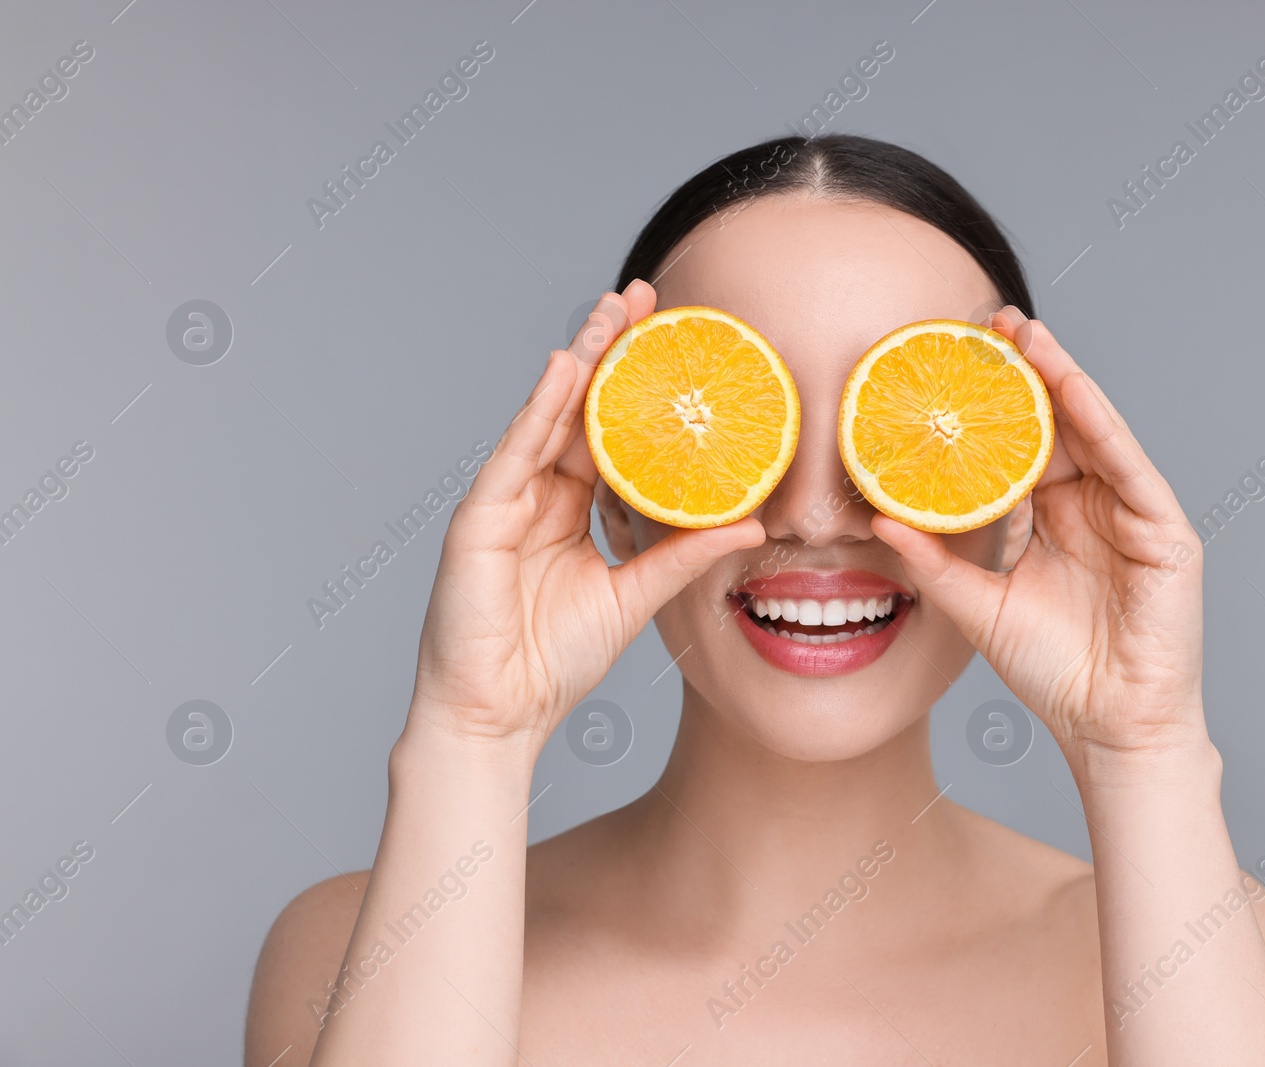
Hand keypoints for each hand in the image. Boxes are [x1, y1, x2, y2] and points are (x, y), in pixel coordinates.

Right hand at [405, 280, 764, 747]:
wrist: (500, 715)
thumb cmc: (553, 662)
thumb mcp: (636, 596)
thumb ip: (683, 555)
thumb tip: (751, 524)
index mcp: (570, 511)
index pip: (607, 432)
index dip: (635, 386)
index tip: (671, 339)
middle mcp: (536, 496)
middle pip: (577, 409)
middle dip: (609, 350)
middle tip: (643, 297)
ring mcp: (505, 502)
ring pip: (547, 417)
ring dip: (580, 360)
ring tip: (613, 311)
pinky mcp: (480, 519)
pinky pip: (516, 454)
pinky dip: (540, 410)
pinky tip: (565, 368)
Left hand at [872, 307, 1205, 760]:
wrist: (1108, 728)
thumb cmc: (1053, 670)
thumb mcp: (979, 607)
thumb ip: (934, 562)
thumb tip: (879, 520)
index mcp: (1050, 518)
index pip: (1019, 446)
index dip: (989, 404)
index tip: (952, 360)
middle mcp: (1092, 505)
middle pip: (1057, 424)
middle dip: (1026, 371)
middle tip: (987, 322)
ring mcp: (1131, 514)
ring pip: (1095, 432)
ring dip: (1063, 379)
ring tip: (1027, 335)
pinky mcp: (1165, 532)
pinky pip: (1130, 468)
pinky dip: (1103, 426)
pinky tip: (1074, 389)